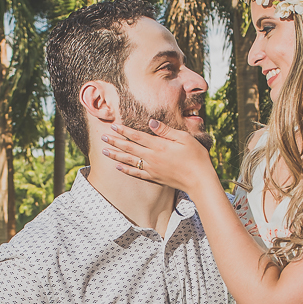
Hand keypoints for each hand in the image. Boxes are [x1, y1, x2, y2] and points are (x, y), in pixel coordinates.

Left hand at [101, 120, 217, 195]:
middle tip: (102, 137)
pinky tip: (118, 166)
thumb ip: (166, 131)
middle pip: (129, 148)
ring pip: (129, 160)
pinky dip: (126, 169)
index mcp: (160, 146)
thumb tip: (151, 122)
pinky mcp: (154, 178)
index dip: (124, 130)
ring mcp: (152, 169)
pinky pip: (136, 173)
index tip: (113, 125)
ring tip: (104, 151)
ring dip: (116, 155)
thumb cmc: (196, 157)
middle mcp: (152, 157)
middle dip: (115, 142)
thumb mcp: (185, 138)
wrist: (199, 180)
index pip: (137, 136)